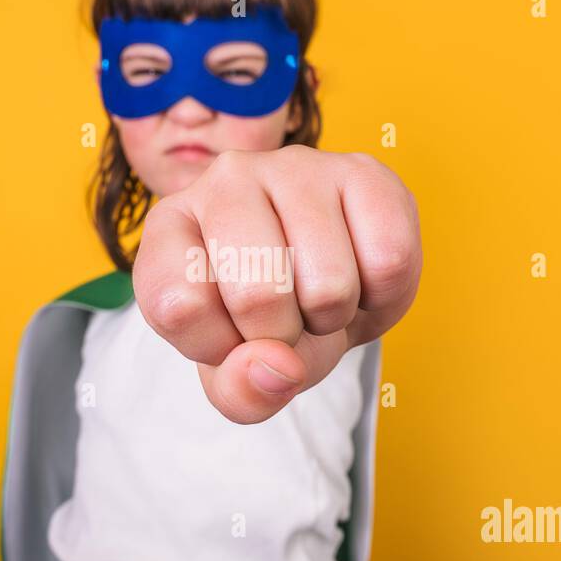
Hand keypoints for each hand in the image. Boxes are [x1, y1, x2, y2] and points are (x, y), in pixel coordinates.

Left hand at [132, 144, 421, 423]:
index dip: (218, 347)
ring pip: (329, 284)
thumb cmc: (275, 320)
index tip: (232, 334)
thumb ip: (241, 392)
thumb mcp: (240, 375)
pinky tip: (361, 272)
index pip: (177, 305)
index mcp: (171, 227)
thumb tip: (276, 365)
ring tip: (322, 294)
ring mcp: (296, 167)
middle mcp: (225, 181)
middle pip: (258, 295)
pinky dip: (382, 294)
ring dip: (335, 316)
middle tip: (287, 317)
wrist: (338, 282)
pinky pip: (389, 260)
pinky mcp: (364, 170)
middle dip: (285, 336)